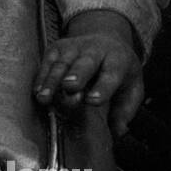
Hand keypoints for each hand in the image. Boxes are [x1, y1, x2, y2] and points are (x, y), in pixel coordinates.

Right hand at [33, 10, 144, 135]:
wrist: (106, 38)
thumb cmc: (118, 69)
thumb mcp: (132, 87)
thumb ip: (125, 111)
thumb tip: (118, 132)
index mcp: (118, 60)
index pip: (112, 73)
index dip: (103, 87)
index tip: (93, 100)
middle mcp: (96, 51)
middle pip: (85, 64)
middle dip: (77, 75)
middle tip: (70, 87)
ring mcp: (74, 47)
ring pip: (62, 64)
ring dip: (52, 81)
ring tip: (44, 97)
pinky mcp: (57, 48)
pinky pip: (47, 63)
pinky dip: (41, 77)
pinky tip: (37, 90)